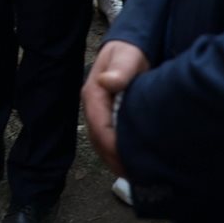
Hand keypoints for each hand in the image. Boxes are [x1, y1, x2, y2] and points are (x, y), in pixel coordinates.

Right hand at [83, 40, 150, 176]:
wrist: (128, 48)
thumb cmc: (129, 53)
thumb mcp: (127, 57)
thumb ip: (120, 70)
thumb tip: (107, 81)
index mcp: (94, 92)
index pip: (99, 125)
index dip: (111, 145)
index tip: (126, 160)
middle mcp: (91, 104)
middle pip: (97, 137)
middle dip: (112, 157)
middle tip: (132, 174)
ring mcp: (97, 111)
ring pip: (100, 140)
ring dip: (112, 157)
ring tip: (131, 173)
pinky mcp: (104, 115)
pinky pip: (105, 137)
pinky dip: (114, 151)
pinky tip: (127, 161)